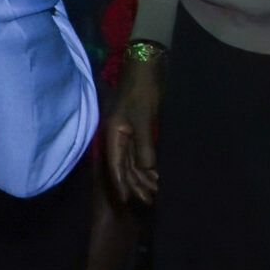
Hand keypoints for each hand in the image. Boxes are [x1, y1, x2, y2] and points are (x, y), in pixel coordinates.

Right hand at [105, 58, 162, 206]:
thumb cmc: (143, 91)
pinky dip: (146, 166)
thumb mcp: (144, 119)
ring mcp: (126, 133)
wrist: (146, 69)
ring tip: (154, 192)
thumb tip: (145, 171)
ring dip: (142, 177)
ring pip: (131, 161)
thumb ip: (144, 146)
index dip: (121, 183)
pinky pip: (139, 153)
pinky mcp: (137, 130)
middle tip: (148, 200)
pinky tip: (155, 176)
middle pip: (123, 166)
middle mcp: (117, 136)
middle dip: (134, 184)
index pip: (115, 164)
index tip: (128, 200)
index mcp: (113, 132)